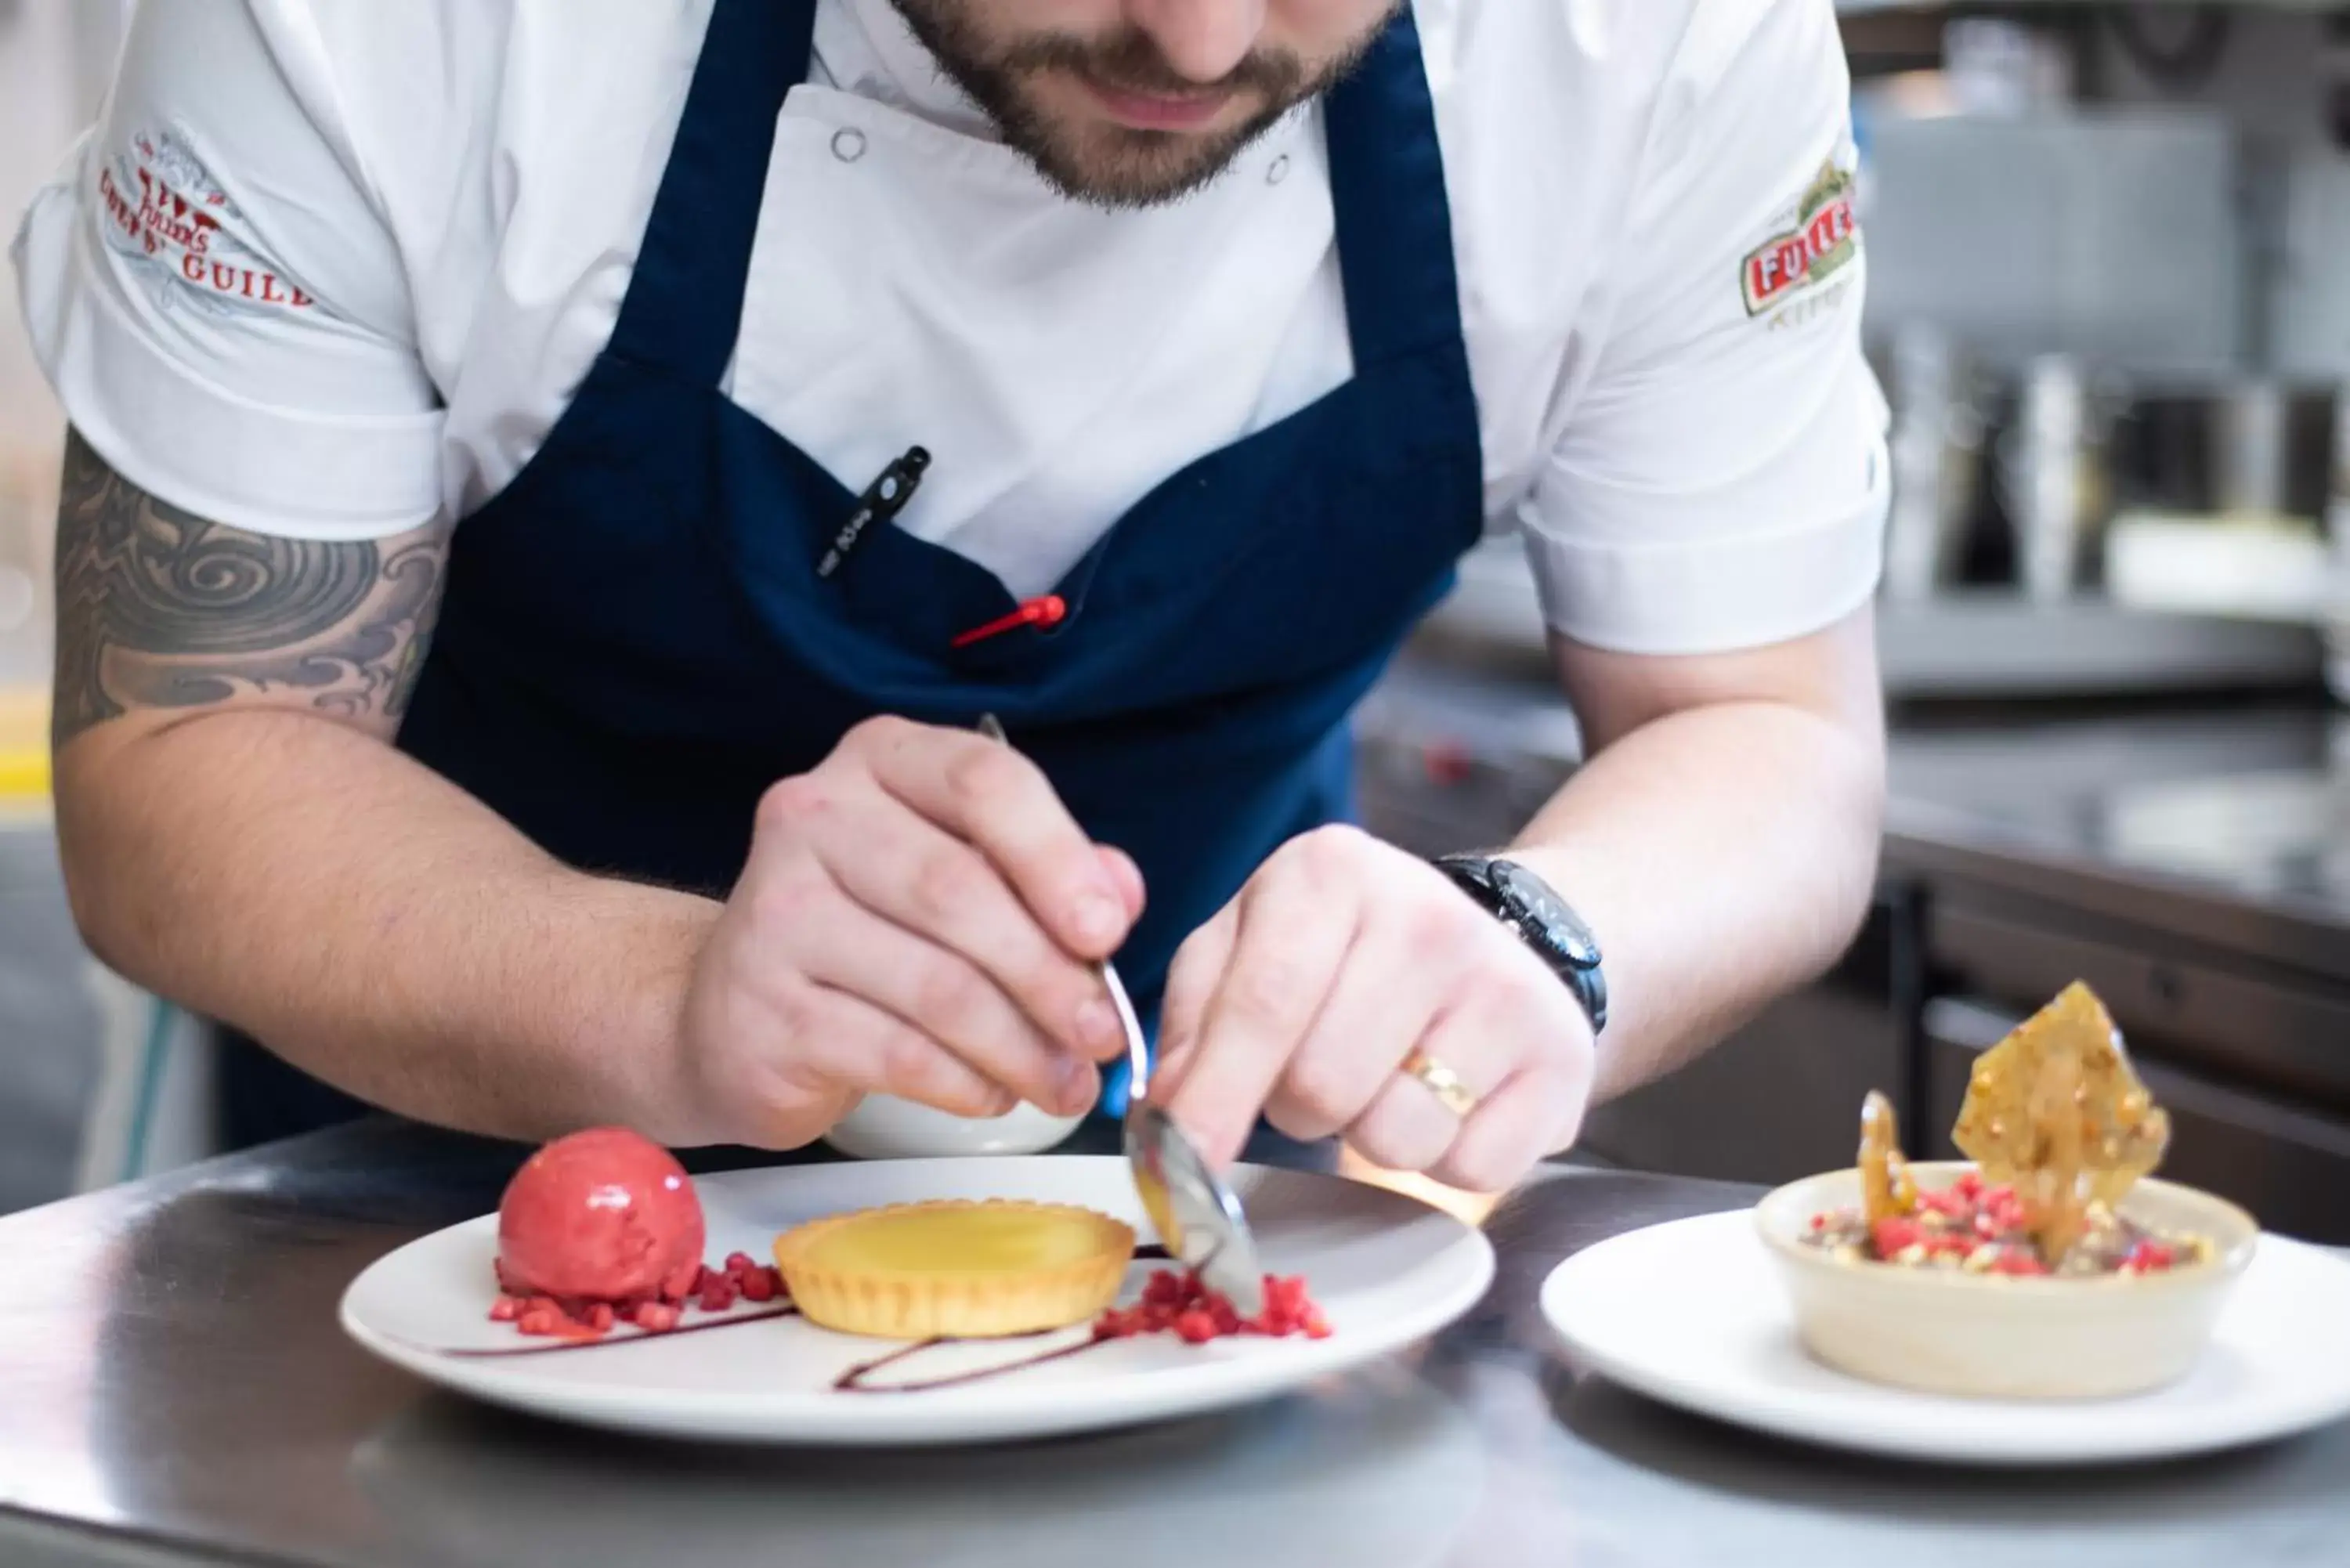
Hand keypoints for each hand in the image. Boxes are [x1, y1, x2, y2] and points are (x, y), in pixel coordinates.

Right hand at [678, 716, 1143, 1147]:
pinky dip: (964, 1083)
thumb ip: (1046, 873)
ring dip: (1020, 1046)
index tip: (1108, 931)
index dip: (1057, 856)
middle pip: (959, 891)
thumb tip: (1120, 894)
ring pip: (935, 985)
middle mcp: (815, 817)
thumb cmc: (873, 932)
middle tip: (1103, 1035)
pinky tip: (995, 1094)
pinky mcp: (765, 1009)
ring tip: (1065, 1082)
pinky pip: (897, 1052)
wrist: (731, 1012)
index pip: (984, 781)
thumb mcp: (962, 876)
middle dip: (1050, 974)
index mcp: (881, 761)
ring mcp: (777, 911)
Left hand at [1153, 827, 1593, 1192]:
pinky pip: (1468, 1169)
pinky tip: (1452, 1099)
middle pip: (1321, 1084)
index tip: (1184, 1165)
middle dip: (1298, 1108)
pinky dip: (1445, 1159)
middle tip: (1320, 1071)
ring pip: (1394, 1136)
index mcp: (1331, 872)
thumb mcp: (1250, 944)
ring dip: (1372, 1135)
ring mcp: (1503, 988)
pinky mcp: (1558, 1060)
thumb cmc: (1348, 953)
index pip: (1262, 1004)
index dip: (1215, 1099)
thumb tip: (1167, 1117)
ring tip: (1390, 1077)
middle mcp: (1426, 916)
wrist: (1502, 944)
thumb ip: (1196, 1020)